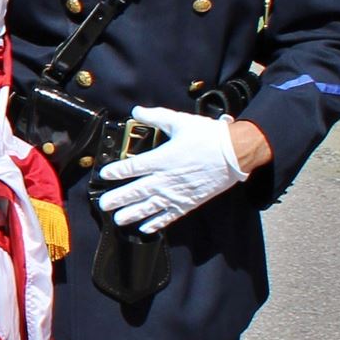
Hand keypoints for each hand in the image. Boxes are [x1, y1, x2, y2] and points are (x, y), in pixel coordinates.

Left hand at [95, 106, 245, 234]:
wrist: (236, 153)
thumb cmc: (209, 136)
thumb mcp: (181, 122)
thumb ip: (156, 116)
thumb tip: (136, 111)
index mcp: (162, 158)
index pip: (133, 167)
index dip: (117, 171)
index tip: (104, 175)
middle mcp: (166, 178)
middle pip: (137, 191)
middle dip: (118, 198)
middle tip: (103, 205)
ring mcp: (177, 193)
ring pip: (150, 207)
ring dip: (132, 214)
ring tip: (118, 220)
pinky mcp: (189, 202)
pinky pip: (170, 216)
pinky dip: (157, 223)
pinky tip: (145, 228)